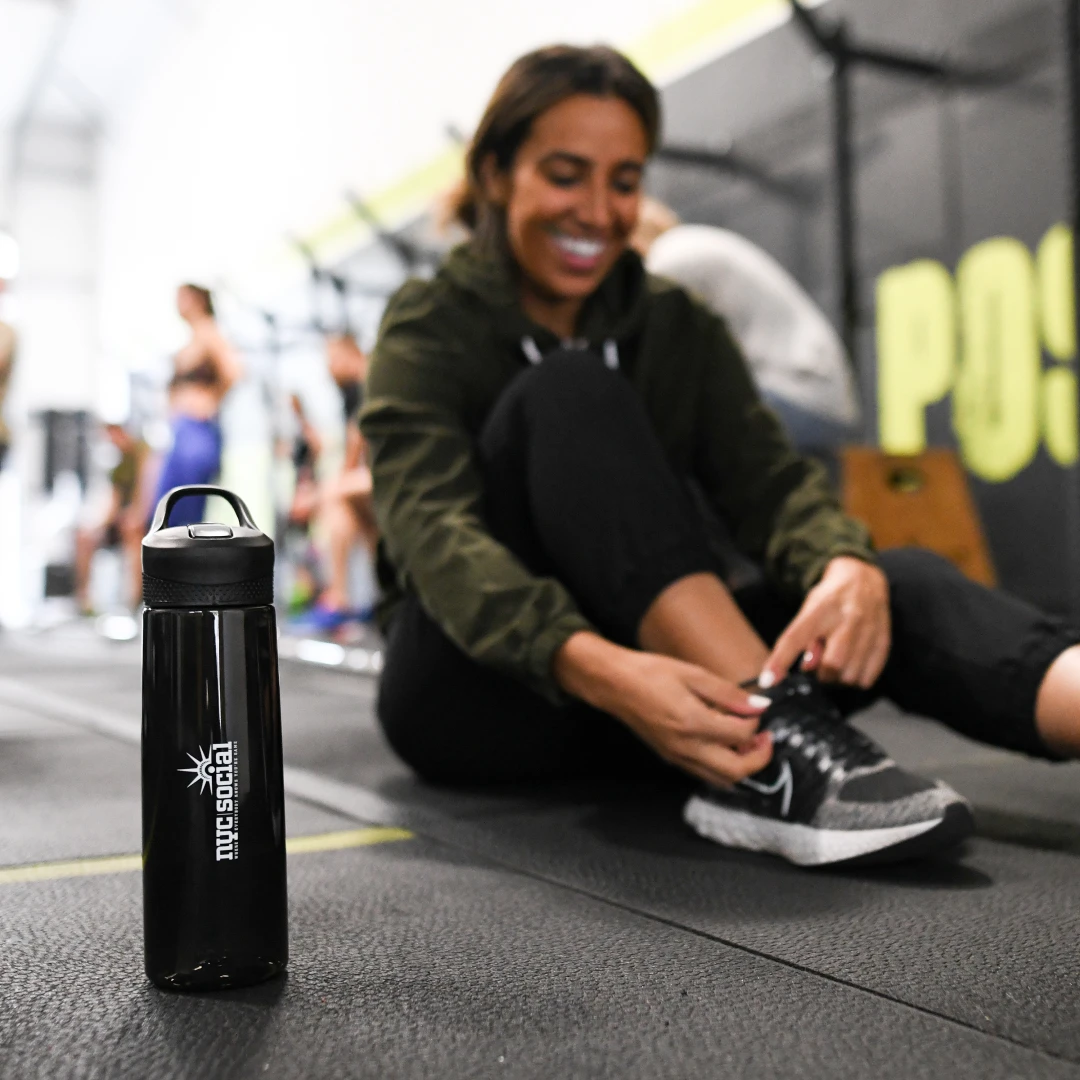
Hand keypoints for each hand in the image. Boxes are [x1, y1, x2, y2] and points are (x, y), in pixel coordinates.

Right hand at [553, 632, 772, 786]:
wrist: (614, 684)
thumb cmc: (650, 673)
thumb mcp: (693, 674)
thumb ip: (728, 693)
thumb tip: (758, 706)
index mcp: (693, 722)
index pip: (741, 735)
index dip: (757, 722)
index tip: (757, 708)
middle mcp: (686, 747)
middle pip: (736, 771)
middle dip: (758, 757)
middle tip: (764, 737)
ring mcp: (677, 756)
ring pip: (721, 780)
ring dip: (741, 765)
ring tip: (745, 742)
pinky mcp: (670, 758)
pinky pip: (704, 773)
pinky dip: (721, 765)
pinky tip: (722, 743)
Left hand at [762, 556, 889, 688]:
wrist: (864, 579)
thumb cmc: (829, 599)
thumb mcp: (809, 609)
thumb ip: (802, 637)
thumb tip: (807, 668)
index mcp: (820, 608)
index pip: (795, 637)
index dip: (780, 661)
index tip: (768, 681)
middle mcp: (847, 618)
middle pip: (832, 664)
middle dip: (822, 674)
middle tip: (821, 666)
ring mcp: (869, 629)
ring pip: (850, 675)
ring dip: (839, 678)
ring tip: (838, 662)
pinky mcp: (883, 640)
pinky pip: (867, 677)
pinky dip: (856, 678)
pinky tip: (852, 663)